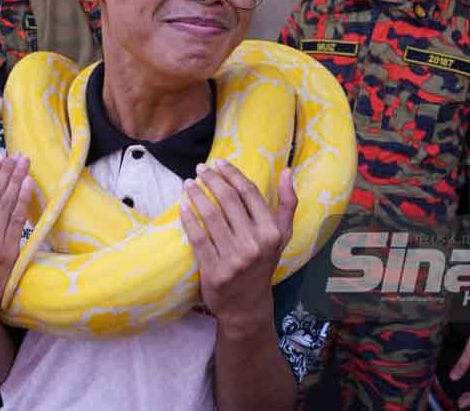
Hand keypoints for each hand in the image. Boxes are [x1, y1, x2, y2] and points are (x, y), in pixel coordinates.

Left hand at [179, 160, 296, 334]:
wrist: (247, 307)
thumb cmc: (263, 264)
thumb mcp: (282, 237)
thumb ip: (287, 204)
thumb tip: (286, 171)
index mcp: (271, 232)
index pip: (250, 194)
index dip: (233, 174)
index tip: (219, 162)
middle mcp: (254, 244)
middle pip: (228, 201)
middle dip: (212, 180)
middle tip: (201, 168)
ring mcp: (234, 259)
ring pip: (211, 216)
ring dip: (197, 195)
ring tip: (188, 183)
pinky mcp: (214, 271)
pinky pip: (198, 238)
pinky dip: (189, 218)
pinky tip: (182, 205)